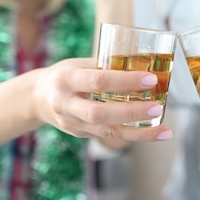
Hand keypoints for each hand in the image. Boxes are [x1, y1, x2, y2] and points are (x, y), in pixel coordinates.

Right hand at [32, 58, 172, 141]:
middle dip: (131, 112)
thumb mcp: (78, 64)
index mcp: (65, 80)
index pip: (97, 81)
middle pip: (100, 113)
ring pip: (106, 132)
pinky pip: (108, 136)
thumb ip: (105, 66)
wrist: (36, 98)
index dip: (124, 81)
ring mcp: (72, 123)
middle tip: (158, 107)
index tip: (149, 79)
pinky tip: (152, 132)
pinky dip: (132, 135)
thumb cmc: (64, 75)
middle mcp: (66, 104)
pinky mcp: (80, 135)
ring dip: (138, 132)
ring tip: (163, 130)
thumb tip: (141, 63)